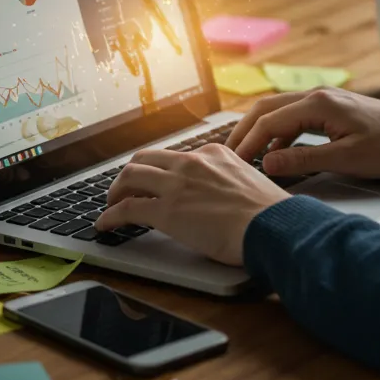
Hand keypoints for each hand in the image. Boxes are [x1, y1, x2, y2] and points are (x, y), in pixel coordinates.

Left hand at [95, 144, 290, 265]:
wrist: (273, 225)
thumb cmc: (271, 214)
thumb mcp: (251, 183)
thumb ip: (232, 182)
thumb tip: (228, 197)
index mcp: (215, 154)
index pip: (177, 156)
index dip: (161, 171)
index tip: (157, 181)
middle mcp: (192, 163)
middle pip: (146, 159)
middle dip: (131, 173)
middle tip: (125, 189)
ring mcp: (177, 185)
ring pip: (130, 176)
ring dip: (115, 191)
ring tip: (111, 204)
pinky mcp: (166, 211)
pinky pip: (127, 208)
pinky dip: (110, 216)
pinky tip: (105, 224)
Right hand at [225, 88, 379, 178]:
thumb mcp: (347, 159)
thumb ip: (304, 160)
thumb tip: (267, 163)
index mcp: (318, 104)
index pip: (268, 121)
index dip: (247, 144)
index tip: (232, 164)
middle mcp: (317, 96)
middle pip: (266, 109)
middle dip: (244, 132)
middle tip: (226, 156)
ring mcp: (324, 100)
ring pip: (278, 111)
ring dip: (260, 132)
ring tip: (244, 155)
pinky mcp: (331, 109)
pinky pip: (294, 117)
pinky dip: (279, 134)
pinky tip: (277, 154)